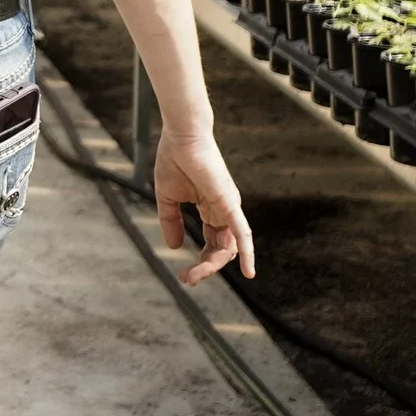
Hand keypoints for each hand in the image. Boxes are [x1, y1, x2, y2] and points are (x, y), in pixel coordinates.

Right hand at [154, 132, 254, 284]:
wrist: (181, 136)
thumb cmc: (175, 159)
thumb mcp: (167, 197)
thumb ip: (170, 221)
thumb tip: (172, 247)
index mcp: (211, 211)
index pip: (211, 244)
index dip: (201, 262)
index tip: (184, 275)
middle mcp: (224, 212)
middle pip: (222, 250)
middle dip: (205, 268)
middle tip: (187, 279)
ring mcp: (229, 208)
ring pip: (229, 247)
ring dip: (213, 265)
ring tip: (194, 275)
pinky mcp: (229, 203)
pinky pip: (242, 232)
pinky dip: (247, 252)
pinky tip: (248, 271)